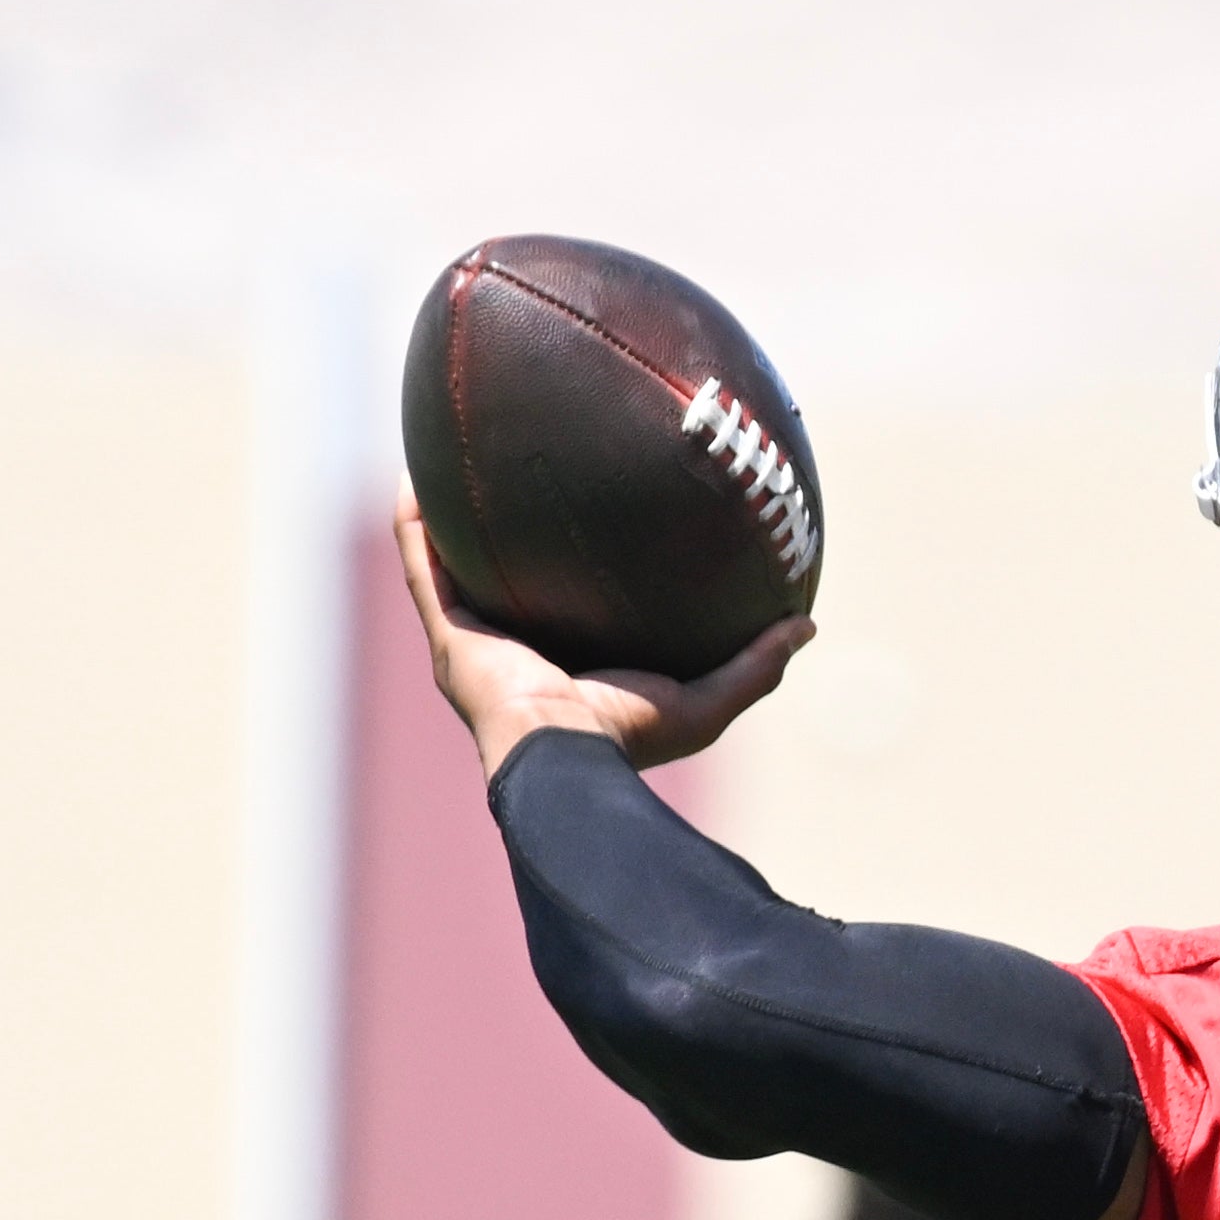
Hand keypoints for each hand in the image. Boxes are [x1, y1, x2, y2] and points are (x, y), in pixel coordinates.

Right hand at [391, 477, 809, 779]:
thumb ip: (754, 664)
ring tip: (456, 458)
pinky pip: (423, 565)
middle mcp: (515, 651)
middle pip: (508, 580)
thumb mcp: (706, 701)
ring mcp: (474, 642)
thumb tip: (804, 625)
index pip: (572, 609)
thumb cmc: (629, 739)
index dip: (578, 570)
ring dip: (448, 516)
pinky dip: (415, 523)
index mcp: (568, 667)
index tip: (596, 522)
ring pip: (453, 565)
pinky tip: (415, 474)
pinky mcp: (447, 632)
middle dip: (508, 534)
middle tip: (526, 475)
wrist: (563, 761)